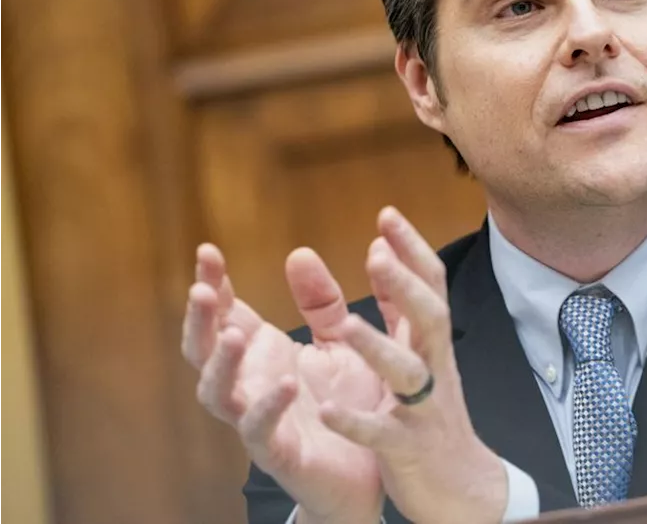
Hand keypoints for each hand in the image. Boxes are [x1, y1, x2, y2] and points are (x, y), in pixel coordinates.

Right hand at [181, 244, 386, 523]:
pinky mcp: (280, 454)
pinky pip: (261, 433)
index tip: (207, 250)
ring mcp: (258, 420)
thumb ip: (322, 302)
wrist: (375, 468)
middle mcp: (250, 384)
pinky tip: (285, 384)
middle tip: (201, 290)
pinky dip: (267, 408)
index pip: (224, 314)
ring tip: (235, 335)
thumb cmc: (348, 402)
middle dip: (199, 321)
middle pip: (204, 351)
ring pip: (218, 394)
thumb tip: (300, 251)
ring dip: (221, 365)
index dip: (211, 284)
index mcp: (263, 354)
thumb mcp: (340, 342)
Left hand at [318, 207, 508, 523]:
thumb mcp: (420, 353)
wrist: (461, 486)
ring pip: (409, 373)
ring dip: (380, 348)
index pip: (431, 287)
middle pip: (431, 319)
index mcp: (432, 345)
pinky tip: (329, 412)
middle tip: (378, 252)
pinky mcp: (408, 449)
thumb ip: (398, 304)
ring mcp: (424, 409)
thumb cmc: (432, 414)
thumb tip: (381, 247)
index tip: (387, 214)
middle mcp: (435, 369)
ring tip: (346, 326)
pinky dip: (358, 423)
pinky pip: (383, 434)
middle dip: (407, 285)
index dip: (412, 250)